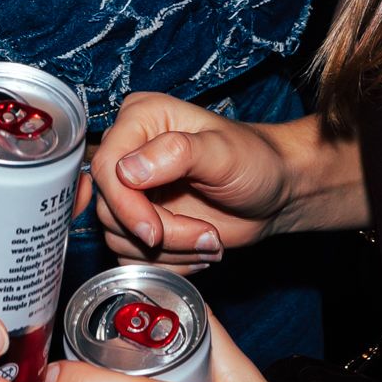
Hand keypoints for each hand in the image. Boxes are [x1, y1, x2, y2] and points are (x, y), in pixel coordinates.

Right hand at [90, 93, 293, 265]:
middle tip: (206, 235)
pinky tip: (199, 248)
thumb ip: (177, 153)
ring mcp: (134, 189)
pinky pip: (131, 256)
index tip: (156, 233)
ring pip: (120, 237)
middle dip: (161, 233)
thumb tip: (127, 171)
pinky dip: (167, 263)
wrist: (274, 192)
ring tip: (209, 239)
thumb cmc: (255, 160)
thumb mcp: (223, 152)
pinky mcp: (142, 221)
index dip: (126, 205)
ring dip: (169, 251)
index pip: (107, 166)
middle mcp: (130, 151)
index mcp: (141, 118)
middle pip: (111, 208)